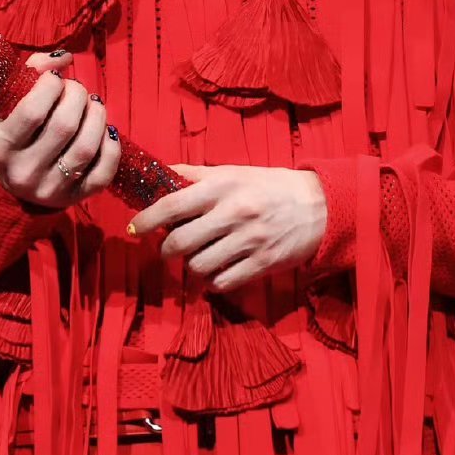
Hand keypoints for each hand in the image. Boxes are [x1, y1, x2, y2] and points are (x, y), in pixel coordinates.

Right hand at [0, 48, 121, 209]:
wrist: (10, 188)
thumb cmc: (11, 136)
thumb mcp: (6, 108)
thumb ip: (29, 75)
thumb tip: (64, 58)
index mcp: (2, 147)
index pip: (32, 112)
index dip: (51, 86)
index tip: (55, 78)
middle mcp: (25, 172)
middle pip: (64, 125)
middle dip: (77, 96)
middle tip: (76, 89)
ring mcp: (52, 189)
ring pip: (87, 146)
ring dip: (97, 116)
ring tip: (93, 105)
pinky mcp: (76, 198)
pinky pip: (104, 171)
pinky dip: (111, 145)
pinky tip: (105, 131)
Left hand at [126, 163, 327, 292]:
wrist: (320, 206)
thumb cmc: (272, 185)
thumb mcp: (235, 172)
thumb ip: (197, 175)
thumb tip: (161, 172)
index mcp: (223, 186)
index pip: (173, 204)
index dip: (147, 219)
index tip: (135, 228)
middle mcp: (234, 213)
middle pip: (180, 242)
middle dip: (166, 250)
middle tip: (167, 248)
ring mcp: (249, 241)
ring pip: (198, 266)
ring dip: (190, 266)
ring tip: (197, 257)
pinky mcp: (262, 264)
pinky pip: (222, 282)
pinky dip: (212, 280)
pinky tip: (216, 270)